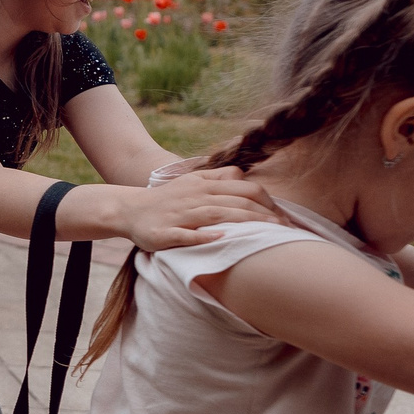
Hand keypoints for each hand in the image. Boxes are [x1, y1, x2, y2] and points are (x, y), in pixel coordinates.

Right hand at [115, 167, 274, 251]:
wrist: (128, 209)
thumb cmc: (166, 199)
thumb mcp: (192, 181)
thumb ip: (217, 177)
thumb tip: (243, 176)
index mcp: (203, 185)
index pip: (244, 188)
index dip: (268, 202)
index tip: (284, 218)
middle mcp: (195, 197)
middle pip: (236, 201)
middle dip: (264, 216)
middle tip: (285, 231)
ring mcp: (179, 215)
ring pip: (216, 215)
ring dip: (244, 224)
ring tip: (266, 235)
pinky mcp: (164, 232)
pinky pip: (186, 234)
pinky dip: (204, 236)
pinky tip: (221, 238)